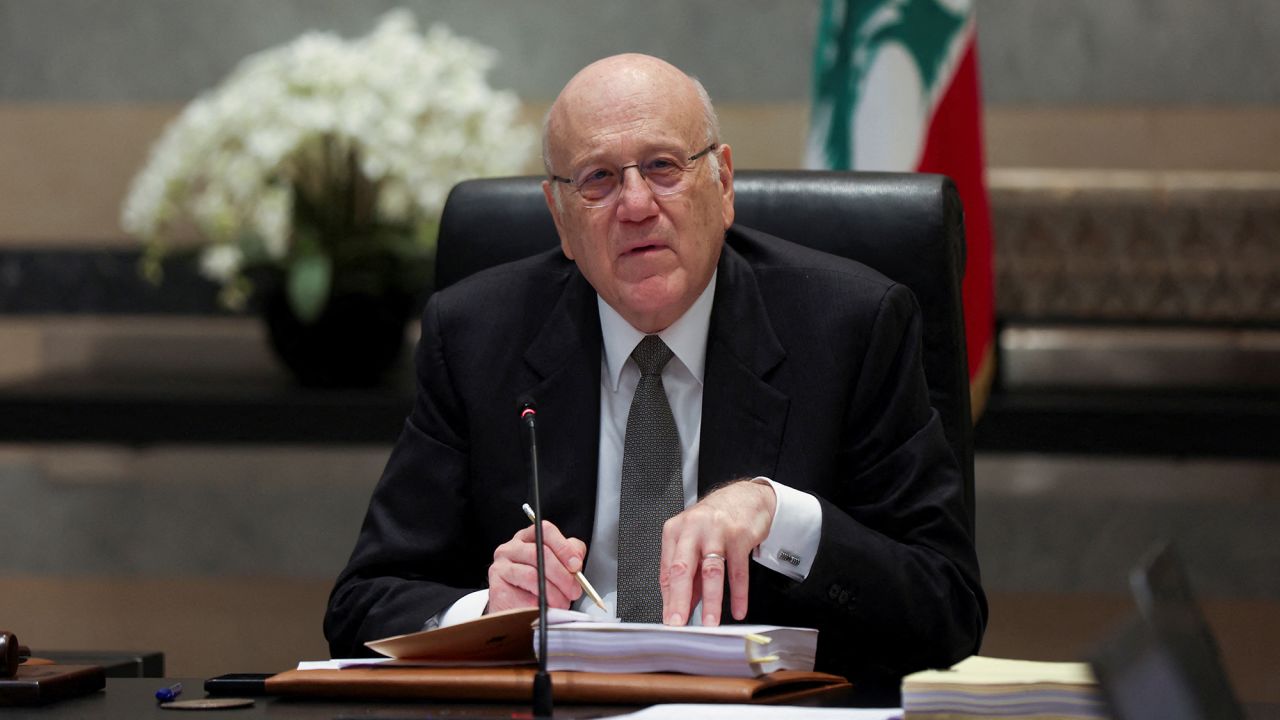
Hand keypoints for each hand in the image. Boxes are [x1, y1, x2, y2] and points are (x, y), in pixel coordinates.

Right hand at [487, 520, 586, 613]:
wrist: (514, 611)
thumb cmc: (537, 587)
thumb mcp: (557, 566)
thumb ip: (570, 555)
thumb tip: (575, 558)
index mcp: (527, 538)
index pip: (545, 530)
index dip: (563, 548)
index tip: (575, 565)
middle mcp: (510, 549)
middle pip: (540, 554)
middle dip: (562, 575)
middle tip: (573, 590)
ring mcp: (500, 568)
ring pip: (532, 576)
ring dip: (552, 593)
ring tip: (561, 603)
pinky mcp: (496, 588)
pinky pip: (522, 597)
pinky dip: (537, 605)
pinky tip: (542, 608)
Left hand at [659, 479, 775, 625]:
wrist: (746, 496)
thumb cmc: (715, 520)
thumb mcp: (694, 540)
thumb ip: (688, 573)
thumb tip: (682, 604)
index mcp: (675, 531)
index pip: (667, 570)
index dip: (668, 598)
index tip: (670, 620)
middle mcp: (693, 529)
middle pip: (683, 569)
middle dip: (680, 600)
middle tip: (678, 623)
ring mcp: (717, 532)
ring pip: (711, 571)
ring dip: (711, 601)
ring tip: (710, 623)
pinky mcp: (740, 536)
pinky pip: (738, 570)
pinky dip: (739, 594)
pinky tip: (737, 609)